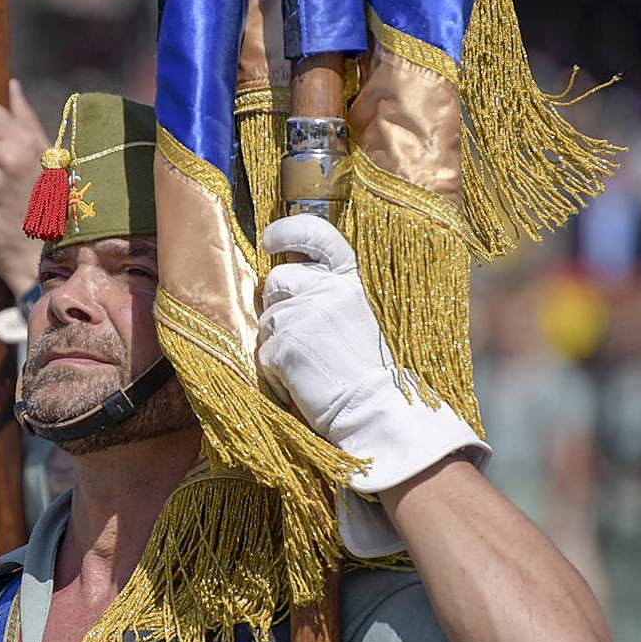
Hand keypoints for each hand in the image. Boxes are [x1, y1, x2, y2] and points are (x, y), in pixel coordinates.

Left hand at [257, 214, 488, 494]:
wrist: (377, 410)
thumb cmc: (367, 368)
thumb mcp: (355, 313)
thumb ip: (326, 290)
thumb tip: (285, 276)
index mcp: (348, 278)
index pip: (315, 233)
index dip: (288, 230)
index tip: (271, 239)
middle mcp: (326, 289)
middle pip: (276, 280)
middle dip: (279, 305)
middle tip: (307, 337)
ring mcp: (303, 315)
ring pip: (266, 319)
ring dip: (278, 342)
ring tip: (311, 364)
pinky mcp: (284, 346)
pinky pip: (263, 353)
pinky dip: (276, 372)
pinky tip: (304, 382)